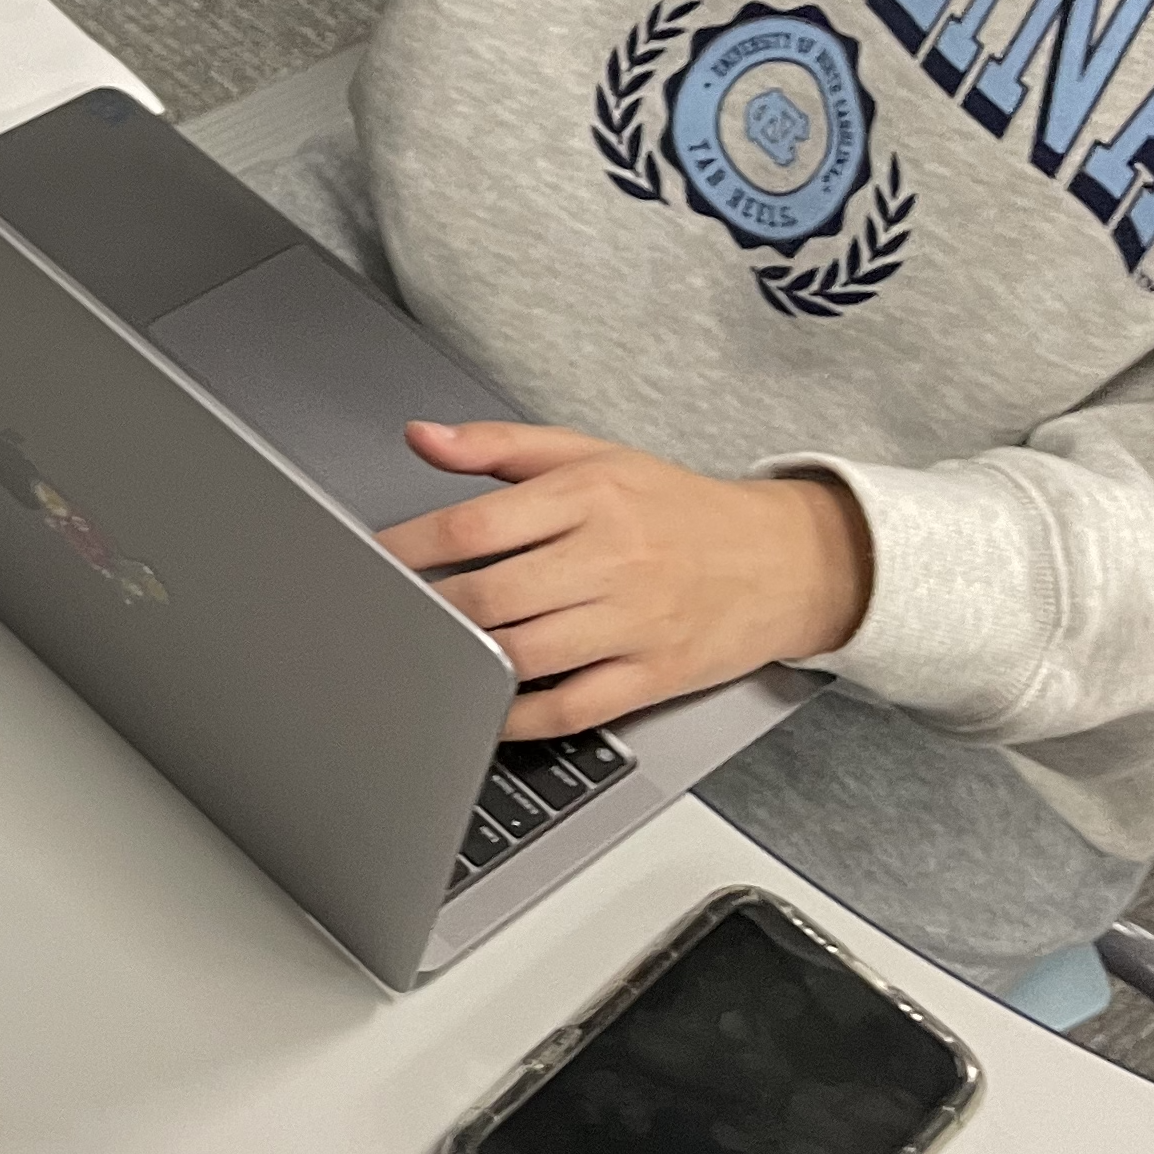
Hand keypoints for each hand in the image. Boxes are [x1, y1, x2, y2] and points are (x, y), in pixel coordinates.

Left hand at [376, 422, 871, 738]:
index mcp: (589, 497)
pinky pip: (575, 707)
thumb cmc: (676, 508)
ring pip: (527, 654)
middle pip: (493, 596)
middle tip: (381, 617)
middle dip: (427, 610)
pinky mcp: (656, 675)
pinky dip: (521, 717)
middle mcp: (611, 558)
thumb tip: (419, 436)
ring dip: (465, 661)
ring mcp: (635, 622)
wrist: (787, 559)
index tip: (366, 562)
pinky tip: (483, 709)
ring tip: (421, 657)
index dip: (408, 548)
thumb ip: (497, 446)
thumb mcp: (591, 455)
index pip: (476, 525)